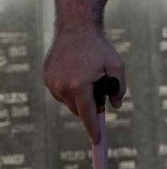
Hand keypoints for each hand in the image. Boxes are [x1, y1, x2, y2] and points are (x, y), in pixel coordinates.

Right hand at [43, 25, 126, 143]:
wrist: (76, 28)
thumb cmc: (99, 47)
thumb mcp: (117, 66)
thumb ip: (119, 88)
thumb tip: (116, 106)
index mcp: (79, 86)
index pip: (87, 115)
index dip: (93, 128)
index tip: (98, 139)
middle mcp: (62, 87)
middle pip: (78, 109)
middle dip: (90, 105)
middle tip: (100, 90)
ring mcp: (51, 83)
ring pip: (68, 101)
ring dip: (79, 96)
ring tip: (88, 74)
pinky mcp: (46, 77)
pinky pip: (60, 91)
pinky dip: (69, 88)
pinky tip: (77, 71)